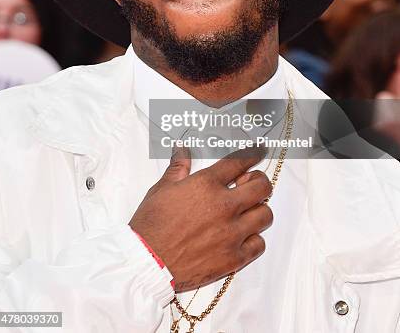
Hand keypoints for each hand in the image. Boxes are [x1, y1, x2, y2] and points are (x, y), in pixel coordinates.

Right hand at [130, 147, 272, 290]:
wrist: (146, 262)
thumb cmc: (151, 225)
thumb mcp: (162, 189)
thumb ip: (178, 167)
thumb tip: (182, 149)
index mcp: (206, 184)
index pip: (239, 162)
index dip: (253, 153)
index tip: (259, 151)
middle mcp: (224, 206)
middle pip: (262, 187)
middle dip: (259, 181)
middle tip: (251, 184)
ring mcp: (231, 233)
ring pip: (265, 215)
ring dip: (258, 210)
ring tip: (246, 212)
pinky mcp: (233, 258)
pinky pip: (259, 244)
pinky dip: (254, 239)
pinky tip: (242, 236)